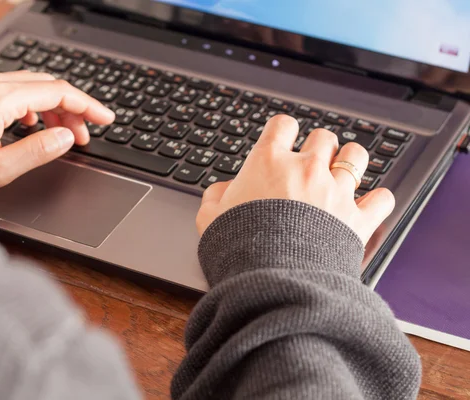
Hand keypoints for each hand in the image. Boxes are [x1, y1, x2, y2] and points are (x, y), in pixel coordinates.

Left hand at [0, 70, 114, 203]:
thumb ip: (37, 151)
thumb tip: (66, 138)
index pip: (57, 93)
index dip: (87, 106)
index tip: (106, 118)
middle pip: (46, 86)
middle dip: (72, 109)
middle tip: (86, 135)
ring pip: (29, 87)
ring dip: (53, 108)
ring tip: (64, 135)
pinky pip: (10, 91)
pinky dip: (32, 106)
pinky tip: (33, 126)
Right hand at [197, 115, 394, 244]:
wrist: (270, 280)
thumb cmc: (237, 248)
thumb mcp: (209, 218)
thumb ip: (216, 196)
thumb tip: (223, 189)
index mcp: (269, 162)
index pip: (283, 125)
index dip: (282, 131)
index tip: (282, 140)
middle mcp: (306, 169)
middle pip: (323, 138)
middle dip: (318, 148)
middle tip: (310, 163)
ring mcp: (335, 191)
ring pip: (356, 156)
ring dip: (350, 162)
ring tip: (343, 173)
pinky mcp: (357, 219)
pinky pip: (382, 199)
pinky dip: (377, 202)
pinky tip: (369, 205)